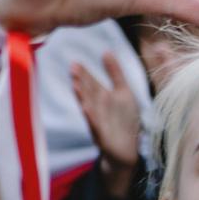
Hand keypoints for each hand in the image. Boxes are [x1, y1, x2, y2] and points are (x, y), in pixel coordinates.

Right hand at [72, 53, 141, 193]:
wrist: (127, 148)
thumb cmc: (124, 118)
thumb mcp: (123, 91)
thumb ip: (114, 72)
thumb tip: (106, 51)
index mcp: (103, 97)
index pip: (92, 83)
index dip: (84, 74)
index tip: (74, 62)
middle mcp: (99, 108)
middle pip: (89, 93)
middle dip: (81, 82)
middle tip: (72, 69)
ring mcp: (99, 121)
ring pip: (89, 107)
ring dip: (82, 97)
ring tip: (75, 86)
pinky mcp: (103, 134)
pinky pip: (96, 124)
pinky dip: (91, 117)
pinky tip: (85, 110)